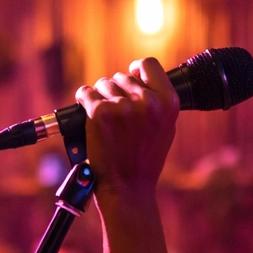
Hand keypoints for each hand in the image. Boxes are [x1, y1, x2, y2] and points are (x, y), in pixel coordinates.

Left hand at [78, 57, 179, 202]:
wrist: (127, 187)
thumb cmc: (144, 160)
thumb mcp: (165, 129)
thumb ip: (157, 102)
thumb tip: (140, 80)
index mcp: (168, 102)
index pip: (149, 65)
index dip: (136, 69)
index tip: (131, 74)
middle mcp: (148, 102)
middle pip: (122, 76)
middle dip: (116, 91)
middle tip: (115, 114)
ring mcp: (123, 106)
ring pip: (103, 85)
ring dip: (100, 97)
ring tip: (105, 120)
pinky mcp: (100, 113)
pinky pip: (85, 93)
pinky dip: (84, 101)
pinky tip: (89, 114)